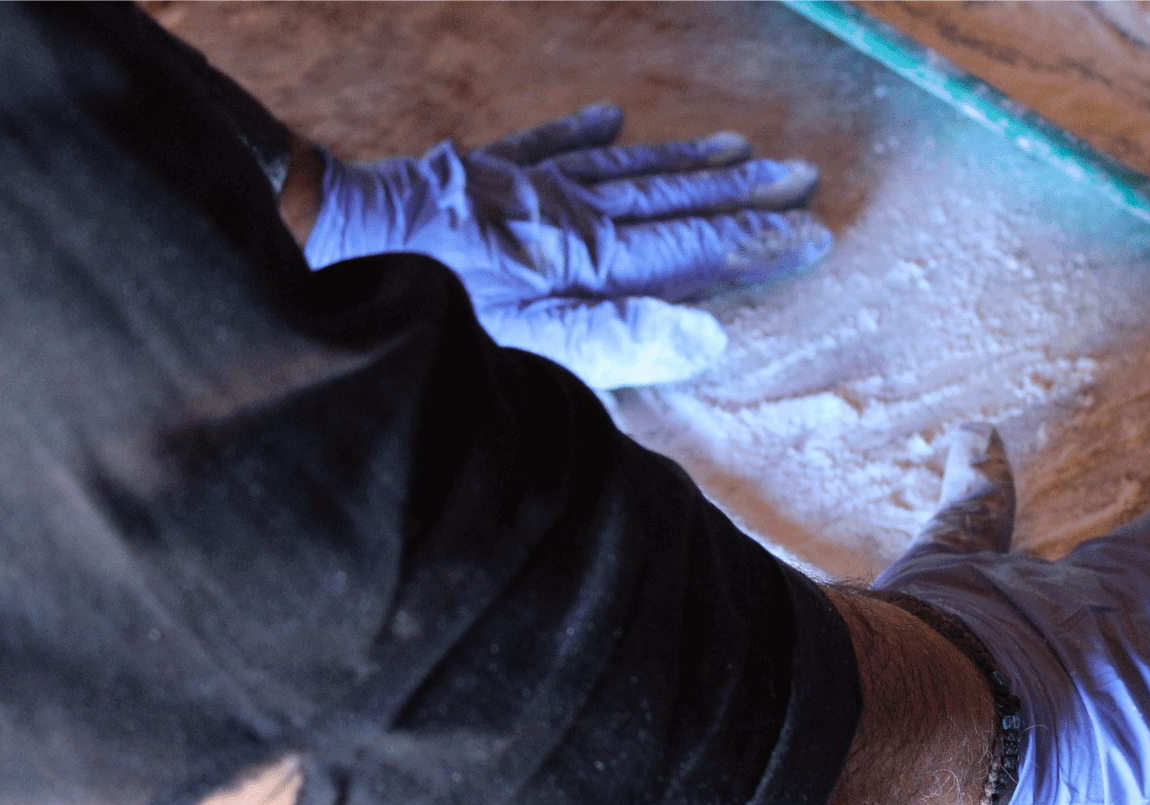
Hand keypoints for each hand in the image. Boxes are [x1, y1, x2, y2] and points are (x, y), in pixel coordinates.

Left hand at [302, 104, 829, 388]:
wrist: (337, 244)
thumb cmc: (431, 310)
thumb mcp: (524, 345)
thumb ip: (614, 342)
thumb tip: (705, 337)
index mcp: (584, 259)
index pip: (690, 252)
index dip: (753, 245)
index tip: (812, 234)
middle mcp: (568, 213)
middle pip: (671, 201)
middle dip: (740, 193)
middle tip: (801, 177)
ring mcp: (525, 187)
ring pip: (624, 167)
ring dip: (684, 160)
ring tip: (739, 145)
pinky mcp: (481, 172)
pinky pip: (546, 142)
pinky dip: (584, 130)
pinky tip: (614, 113)